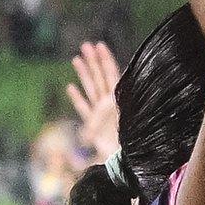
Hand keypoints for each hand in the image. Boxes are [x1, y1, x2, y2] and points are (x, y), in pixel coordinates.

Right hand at [66, 41, 121, 158]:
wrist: (124, 159)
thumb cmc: (132, 139)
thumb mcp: (132, 119)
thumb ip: (127, 106)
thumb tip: (130, 88)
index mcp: (118, 99)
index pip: (112, 74)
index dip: (106, 59)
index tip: (100, 45)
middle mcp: (109, 103)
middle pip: (99, 77)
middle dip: (93, 61)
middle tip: (86, 45)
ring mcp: (101, 112)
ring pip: (90, 88)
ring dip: (84, 74)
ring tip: (76, 58)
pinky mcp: (93, 123)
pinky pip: (83, 108)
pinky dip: (77, 98)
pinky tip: (71, 87)